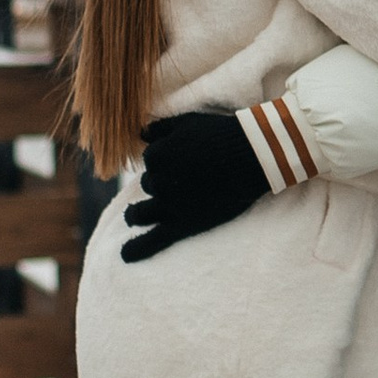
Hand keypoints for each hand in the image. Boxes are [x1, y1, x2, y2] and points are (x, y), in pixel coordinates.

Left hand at [120, 109, 272, 263]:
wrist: (251, 159)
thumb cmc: (221, 136)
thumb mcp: (187, 122)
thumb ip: (159, 128)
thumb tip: (140, 135)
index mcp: (156, 156)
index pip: (151, 160)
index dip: (165, 160)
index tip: (182, 160)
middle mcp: (157, 182)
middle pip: (149, 186)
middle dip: (159, 184)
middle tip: (182, 182)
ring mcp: (169, 207)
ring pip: (140, 213)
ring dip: (135, 214)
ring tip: (133, 216)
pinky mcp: (183, 225)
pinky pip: (153, 241)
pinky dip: (137, 249)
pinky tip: (125, 255)